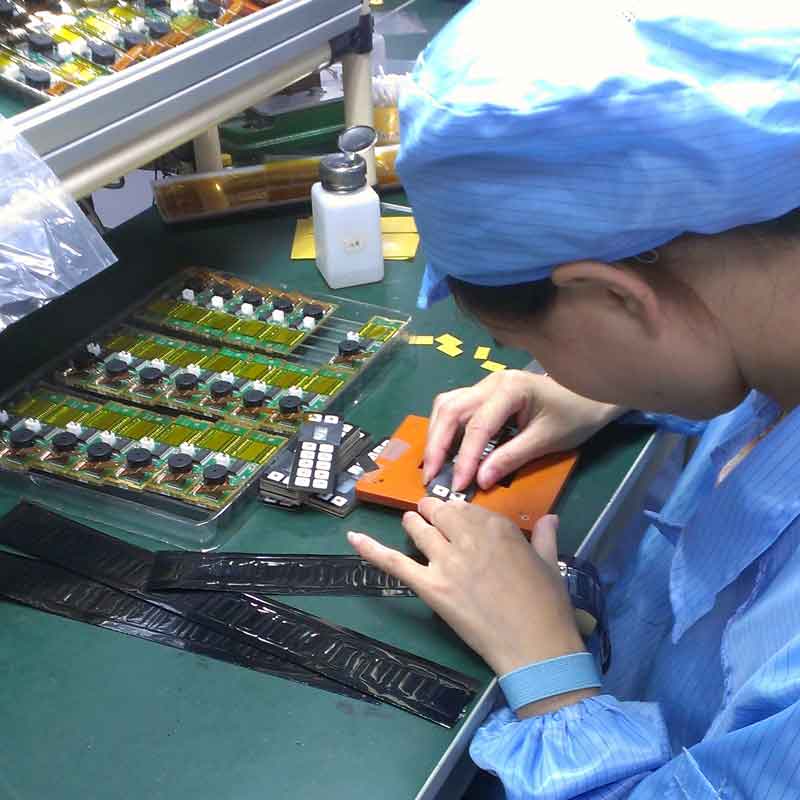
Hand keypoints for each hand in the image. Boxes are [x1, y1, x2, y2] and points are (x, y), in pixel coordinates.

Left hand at [348, 498, 586, 677]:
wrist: (536, 647)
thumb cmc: (547, 607)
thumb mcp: (550, 564)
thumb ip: (545, 537)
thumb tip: (549, 518)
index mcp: (498, 527)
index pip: (467, 509)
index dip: (460, 514)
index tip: (459, 520)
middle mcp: (468, 536)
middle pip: (438, 513)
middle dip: (432, 512)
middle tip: (430, 515)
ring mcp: (446, 561)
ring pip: (418, 529)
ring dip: (413, 523)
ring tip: (411, 522)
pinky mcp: (430, 586)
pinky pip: (393, 562)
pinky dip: (371, 549)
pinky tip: (352, 536)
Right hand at [424, 371, 624, 491]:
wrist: (592, 395)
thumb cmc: (574, 417)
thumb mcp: (546, 441)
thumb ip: (511, 458)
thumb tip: (479, 480)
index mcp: (510, 389)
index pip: (477, 426)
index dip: (465, 458)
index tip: (459, 485)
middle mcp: (491, 382)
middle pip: (451, 410)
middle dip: (437, 445)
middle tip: (431, 476)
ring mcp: (486, 384)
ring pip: (447, 404)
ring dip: (436, 434)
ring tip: (433, 464)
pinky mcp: (485, 392)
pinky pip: (455, 406)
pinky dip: (445, 427)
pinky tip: (444, 448)